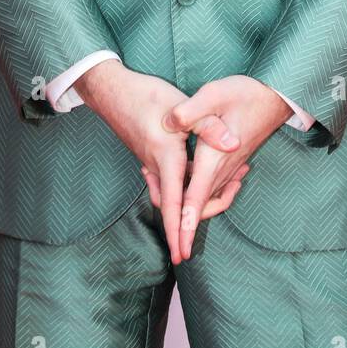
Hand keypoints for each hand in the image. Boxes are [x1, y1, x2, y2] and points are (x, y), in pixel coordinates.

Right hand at [73, 61, 246, 265]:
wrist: (113, 90)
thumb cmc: (147, 96)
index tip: (182, 257)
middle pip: (172, 204)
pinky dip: (180, 185)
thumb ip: (208, 126)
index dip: (179, 232)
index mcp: (166, 159)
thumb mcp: (181, 107)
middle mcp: (156, 167)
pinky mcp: (148, 154)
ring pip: (169, 192)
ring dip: (185, 202)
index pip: (173, 205)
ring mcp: (150, 162)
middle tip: (211, 219)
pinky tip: (193, 172)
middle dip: (186, 223)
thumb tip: (233, 144)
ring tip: (217, 193)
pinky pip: (165, 180)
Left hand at [164, 76, 291, 259]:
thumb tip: (168, 124)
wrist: (277, 96)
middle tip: (153, 195)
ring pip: (207, 198)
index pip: (196, 202)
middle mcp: (223, 169)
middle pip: (199, 206)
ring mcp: (230, 167)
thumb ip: (190, 111)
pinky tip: (188, 169)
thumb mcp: (214, 95)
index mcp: (214, 159)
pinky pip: (214, 186)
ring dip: (188, 200)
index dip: (185, 227)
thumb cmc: (246, 94)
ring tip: (160, 181)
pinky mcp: (233, 161)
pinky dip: (199, 187)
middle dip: (180, 219)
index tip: (181, 251)